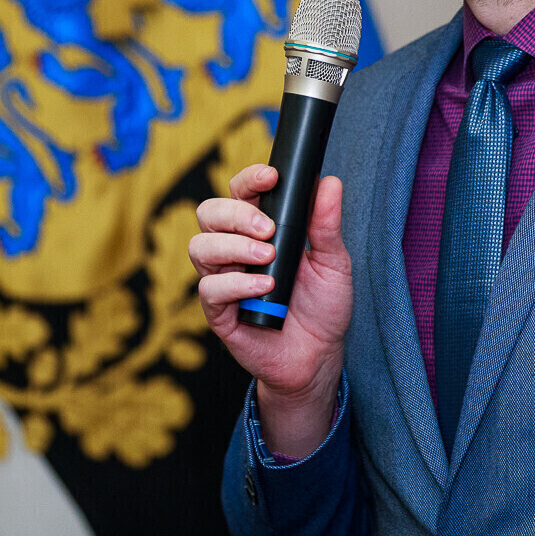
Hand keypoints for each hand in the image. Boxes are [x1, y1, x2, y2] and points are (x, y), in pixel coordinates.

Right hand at [190, 164, 352, 456]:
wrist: (318, 357)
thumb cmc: (323, 306)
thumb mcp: (334, 262)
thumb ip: (327, 224)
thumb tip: (329, 182)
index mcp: (260, 229)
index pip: (241, 192)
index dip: (249, 179)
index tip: (272, 178)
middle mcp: (235, 249)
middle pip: (210, 212)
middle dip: (237, 214)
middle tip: (270, 229)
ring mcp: (224, 279)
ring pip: (200, 247)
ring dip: (233, 246)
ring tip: (268, 257)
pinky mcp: (218, 312)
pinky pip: (210, 289)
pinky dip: (237, 284)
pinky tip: (264, 288)